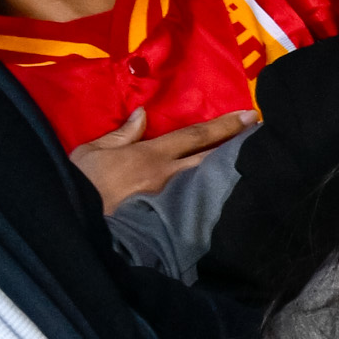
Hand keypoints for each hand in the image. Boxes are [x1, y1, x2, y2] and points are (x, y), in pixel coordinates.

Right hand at [70, 109, 253, 214]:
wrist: (75, 224)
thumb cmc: (80, 184)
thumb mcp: (91, 152)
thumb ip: (121, 134)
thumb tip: (144, 114)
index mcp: (151, 156)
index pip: (195, 136)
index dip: (224, 125)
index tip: (249, 115)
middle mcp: (170, 177)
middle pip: (212, 158)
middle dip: (238, 145)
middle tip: (263, 136)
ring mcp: (173, 202)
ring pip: (210, 183)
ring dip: (231, 171)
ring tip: (255, 162)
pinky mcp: (170, 223)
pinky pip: (199, 206)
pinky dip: (216, 198)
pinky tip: (233, 196)